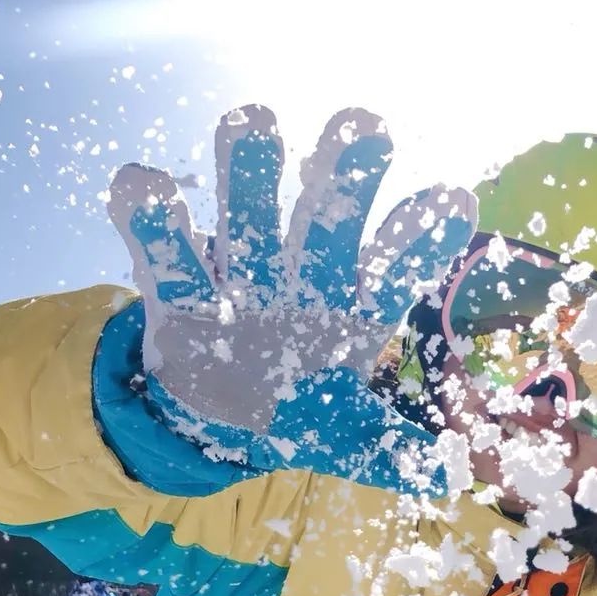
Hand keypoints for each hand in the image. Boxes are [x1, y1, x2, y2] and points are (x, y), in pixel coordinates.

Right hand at [107, 105, 475, 485]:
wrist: (219, 418)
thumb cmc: (298, 410)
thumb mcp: (348, 437)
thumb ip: (392, 452)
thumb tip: (446, 475)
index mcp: (350, 307)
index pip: (392, 268)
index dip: (420, 237)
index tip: (453, 199)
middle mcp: (300, 275)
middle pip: (325, 219)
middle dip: (345, 175)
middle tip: (366, 125)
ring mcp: (238, 274)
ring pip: (245, 214)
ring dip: (246, 171)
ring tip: (251, 120)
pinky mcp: (178, 289)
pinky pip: (164, 251)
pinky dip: (150, 219)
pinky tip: (143, 187)